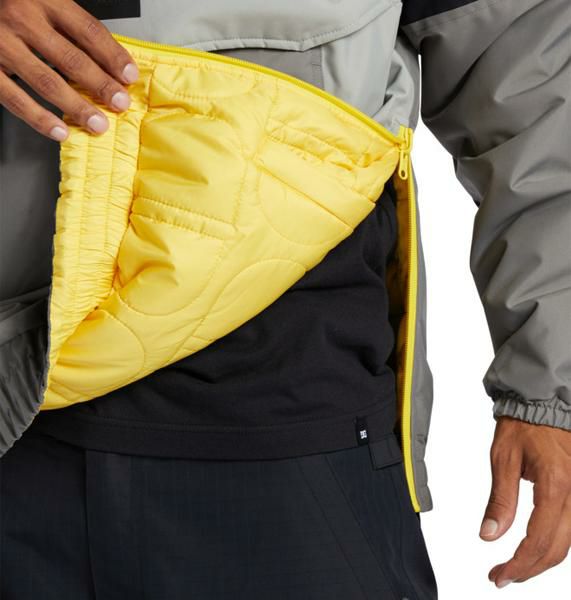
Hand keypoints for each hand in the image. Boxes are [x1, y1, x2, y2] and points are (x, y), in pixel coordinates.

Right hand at [0, 0, 138, 140]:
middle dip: (101, 85)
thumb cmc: (9, 2)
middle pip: (71, 58)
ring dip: (77, 107)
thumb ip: (68, 26)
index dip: (112, 55)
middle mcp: (21, 18)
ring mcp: (0, 43)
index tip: (129, 76)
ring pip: (47, 81)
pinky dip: (40, 118)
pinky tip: (59, 131)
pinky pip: (15, 97)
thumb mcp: (41, 1)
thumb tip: (109, 61)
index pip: (87, 30)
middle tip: (119, 104)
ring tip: (97, 124)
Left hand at [480, 415, 570, 587]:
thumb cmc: (522, 426)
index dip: (519, 564)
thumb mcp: (502, 459)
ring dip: (543, 561)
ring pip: (569, 543)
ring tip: (515, 567)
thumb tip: (489, 535)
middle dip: (529, 569)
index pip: (540, 539)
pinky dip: (555, 544)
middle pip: (558, 549)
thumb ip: (500, 500)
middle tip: (502, 576)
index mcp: (556, 486)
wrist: (541, 405)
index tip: (499, 575)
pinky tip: (536, 549)